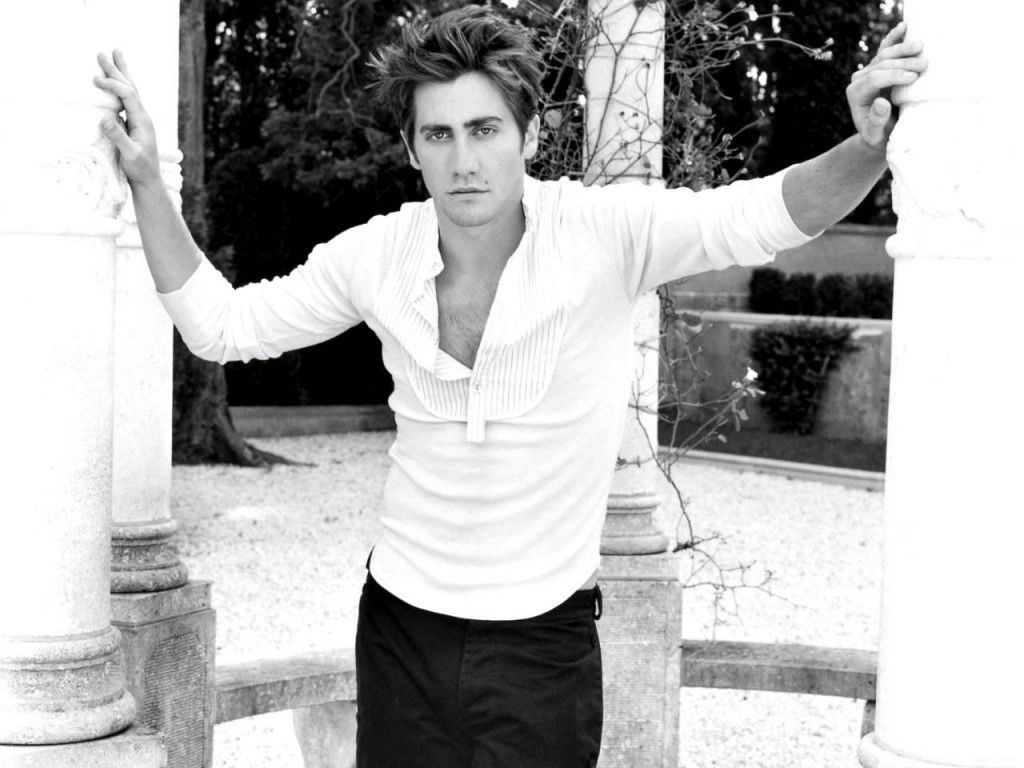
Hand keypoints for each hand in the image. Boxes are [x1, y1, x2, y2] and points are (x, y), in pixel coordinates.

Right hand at [93, 50, 161, 187]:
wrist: (148, 180)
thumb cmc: (139, 168)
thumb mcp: (129, 154)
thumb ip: (118, 136)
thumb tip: (105, 118)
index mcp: (142, 121)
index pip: (128, 95)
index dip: (112, 85)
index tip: (95, 79)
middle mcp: (143, 116)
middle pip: (130, 87)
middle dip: (117, 70)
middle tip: (104, 52)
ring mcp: (139, 119)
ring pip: (130, 91)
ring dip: (121, 74)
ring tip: (115, 57)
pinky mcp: (134, 124)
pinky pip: (126, 100)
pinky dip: (119, 88)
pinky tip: (115, 84)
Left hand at [846, 21, 927, 150]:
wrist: (880, 132)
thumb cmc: (879, 136)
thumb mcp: (876, 135)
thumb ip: (876, 121)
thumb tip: (881, 102)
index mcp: (855, 93)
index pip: (875, 79)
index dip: (894, 76)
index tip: (914, 78)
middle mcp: (859, 79)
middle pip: (881, 64)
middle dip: (903, 63)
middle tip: (925, 65)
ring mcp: (868, 70)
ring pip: (885, 54)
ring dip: (904, 49)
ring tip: (922, 48)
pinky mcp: (878, 66)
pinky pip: (885, 48)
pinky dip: (894, 37)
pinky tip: (904, 27)